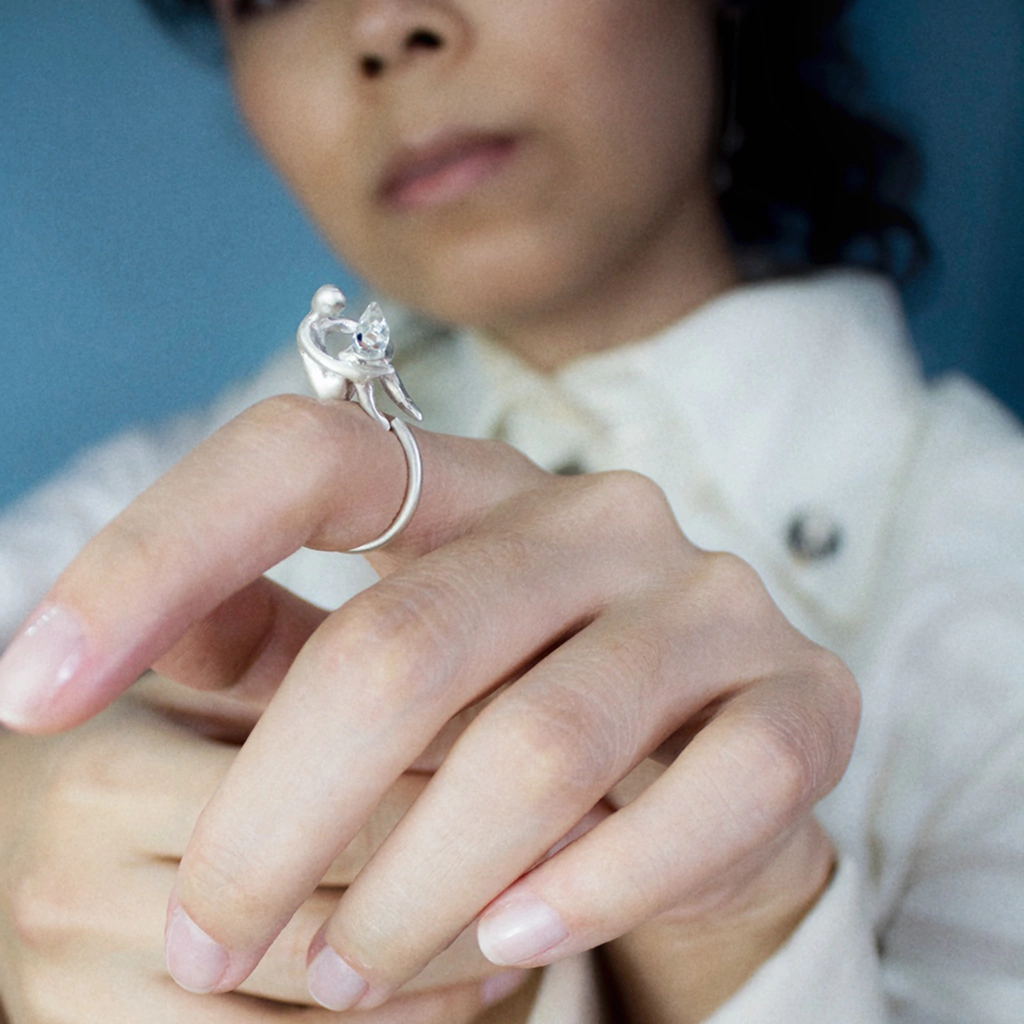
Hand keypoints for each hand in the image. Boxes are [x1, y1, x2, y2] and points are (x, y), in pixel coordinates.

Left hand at [0, 395, 859, 1015]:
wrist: (709, 765)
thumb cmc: (517, 710)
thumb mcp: (389, 666)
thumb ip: (271, 647)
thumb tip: (114, 648)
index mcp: (477, 485)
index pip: (304, 453)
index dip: (159, 550)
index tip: (33, 688)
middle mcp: (597, 517)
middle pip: (402, 641)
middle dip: (273, 814)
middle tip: (203, 936)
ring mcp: (710, 602)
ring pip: (540, 741)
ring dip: (415, 883)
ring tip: (345, 975)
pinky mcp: (803, 698)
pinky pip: (705, 795)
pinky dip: (598, 884)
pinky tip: (516, 943)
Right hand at [0, 691, 532, 1022]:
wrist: (23, 831)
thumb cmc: (143, 741)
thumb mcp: (205, 690)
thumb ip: (297, 670)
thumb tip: (469, 667)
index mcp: (113, 772)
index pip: (329, 794)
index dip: (455, 785)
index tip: (551, 771)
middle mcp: (77, 887)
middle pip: (331, 907)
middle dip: (465, 886)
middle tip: (572, 858)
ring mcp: (76, 988)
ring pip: (316, 1014)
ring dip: (439, 978)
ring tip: (521, 932)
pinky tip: (462, 991)